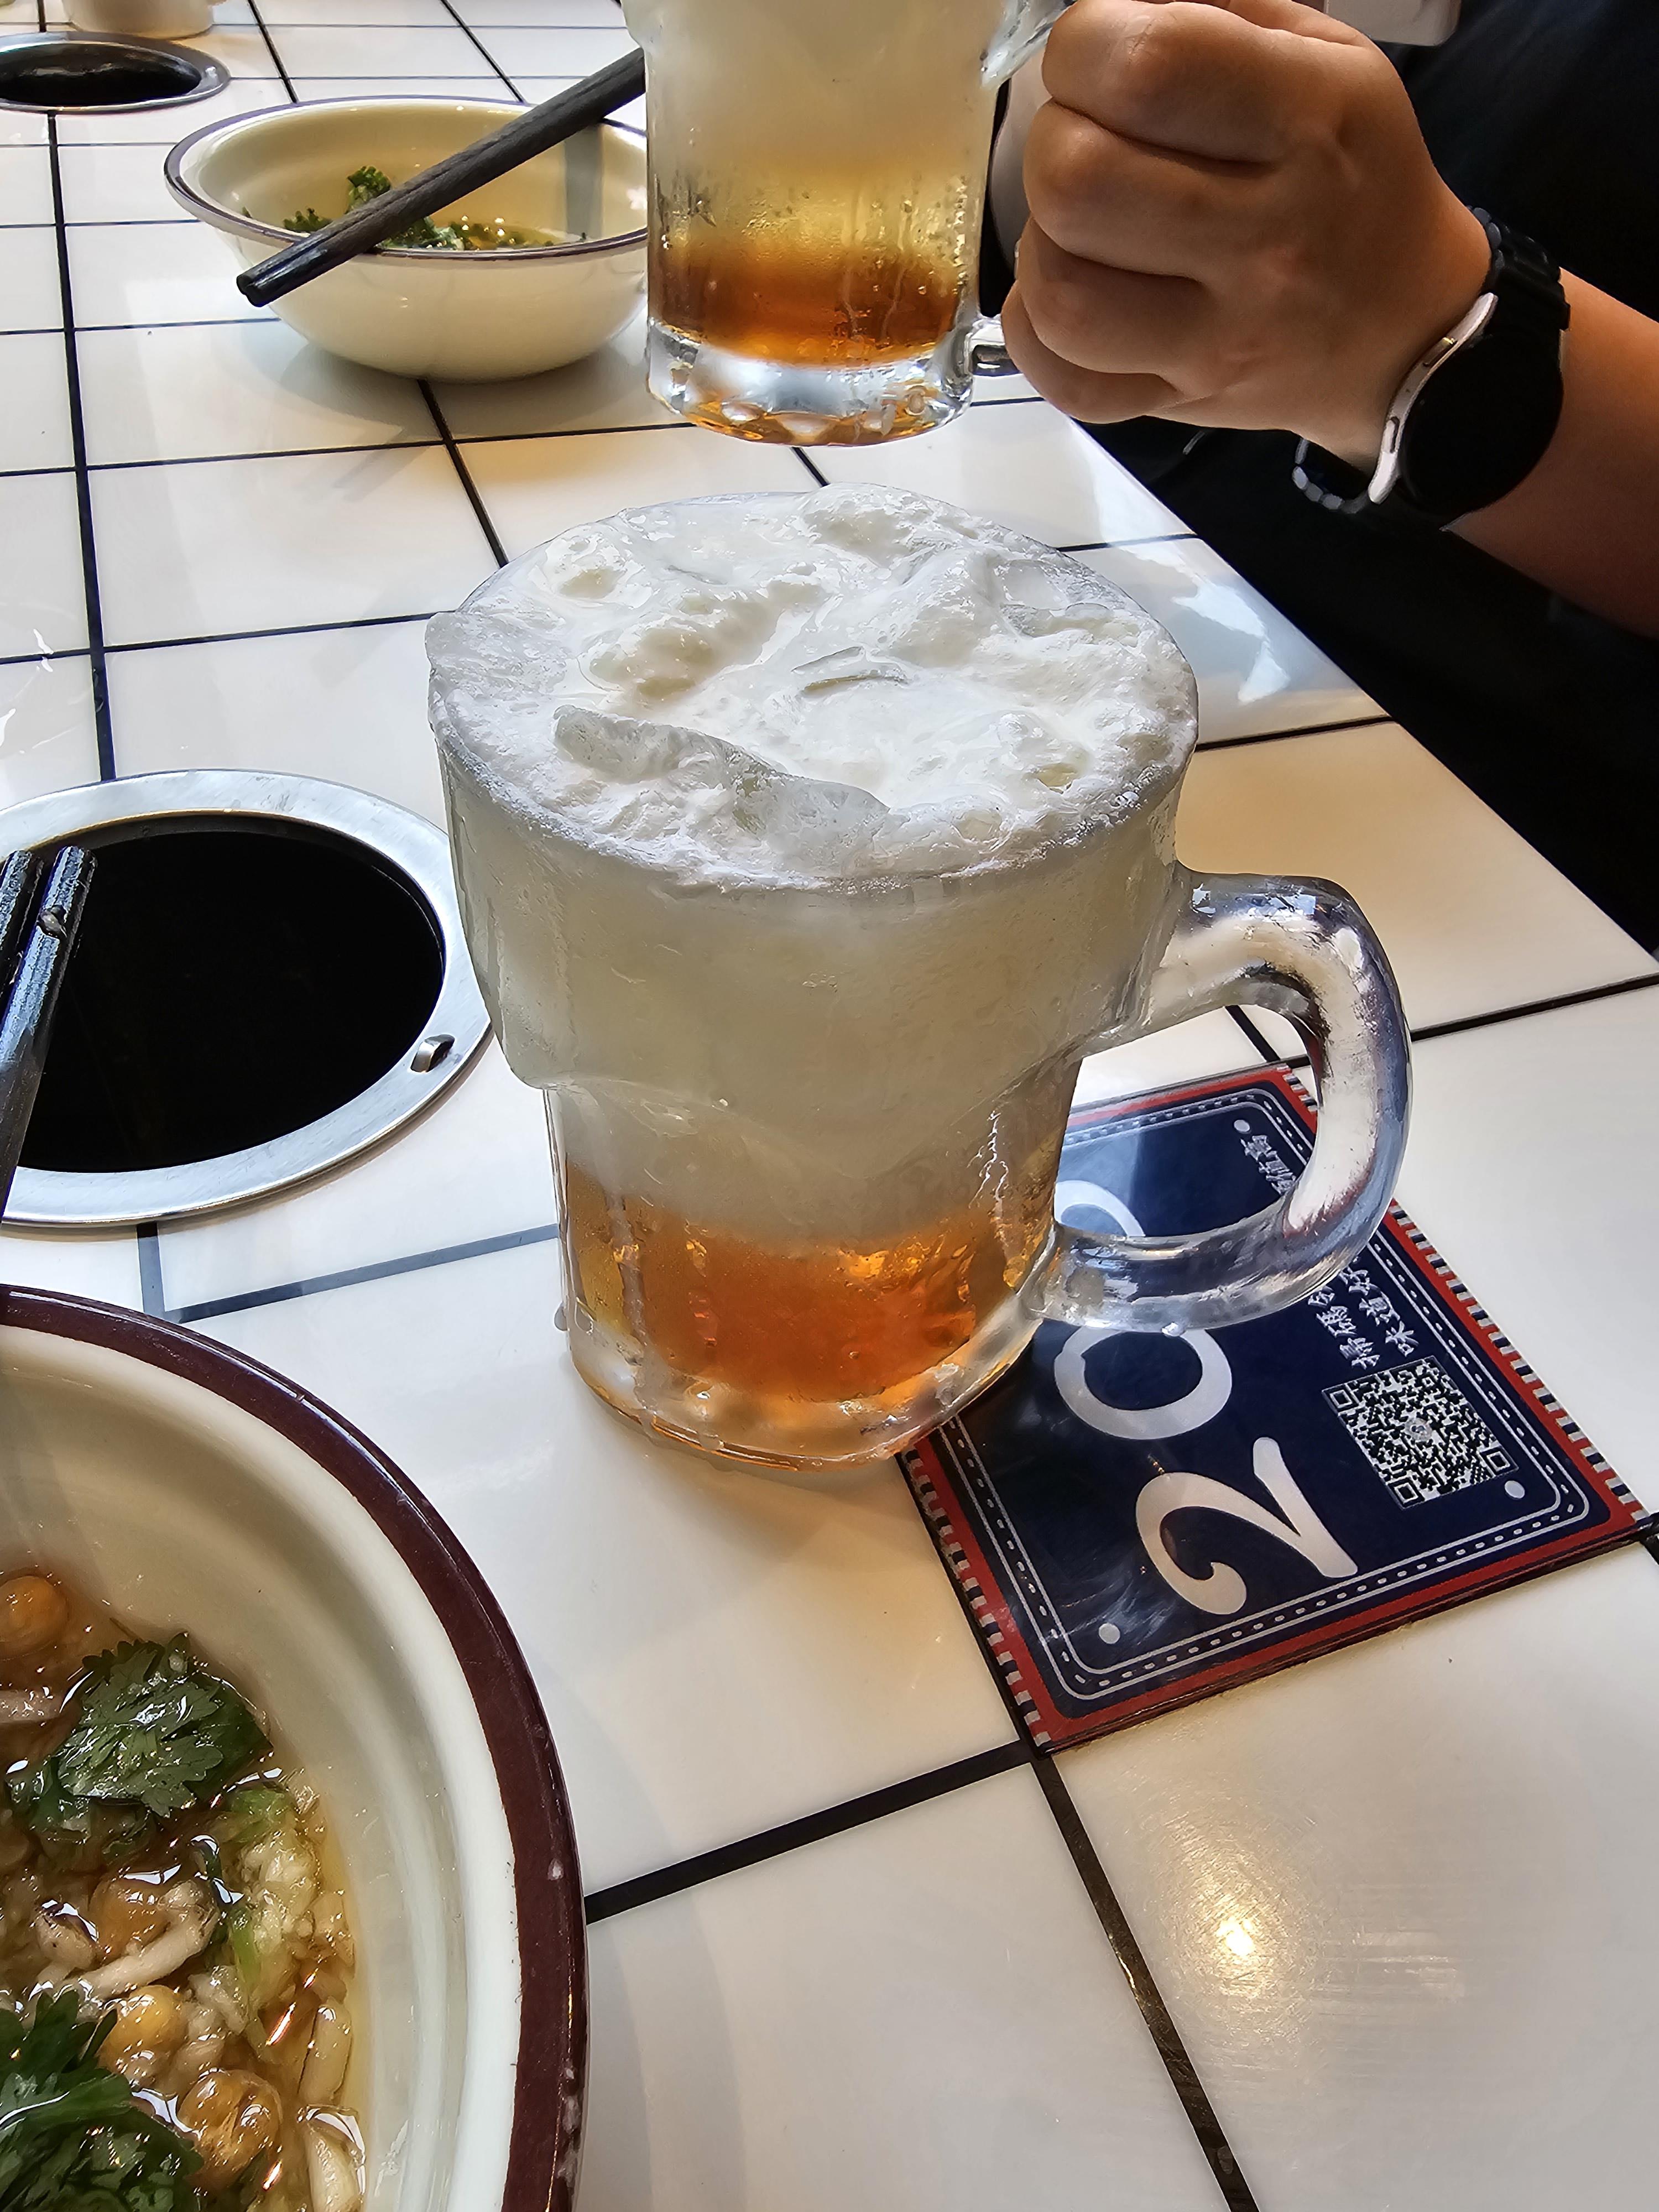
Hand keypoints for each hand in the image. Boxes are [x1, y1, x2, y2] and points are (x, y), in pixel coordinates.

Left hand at [1002, 0, 1491, 464]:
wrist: (1402, 323)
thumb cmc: (1348, 171)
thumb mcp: (1321, 58)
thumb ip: (1214, 14)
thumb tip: (1112, 8)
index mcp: (1305, 122)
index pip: (1143, 68)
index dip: (1085, 49)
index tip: (1099, 61)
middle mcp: (1264, 239)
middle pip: (1076, 180)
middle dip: (1054, 143)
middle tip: (1086, 144)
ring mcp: (1219, 338)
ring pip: (1061, 292)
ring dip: (1044, 244)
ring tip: (1081, 226)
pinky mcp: (1180, 402)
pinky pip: (1064, 381)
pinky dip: (1038, 332)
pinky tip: (1070, 292)